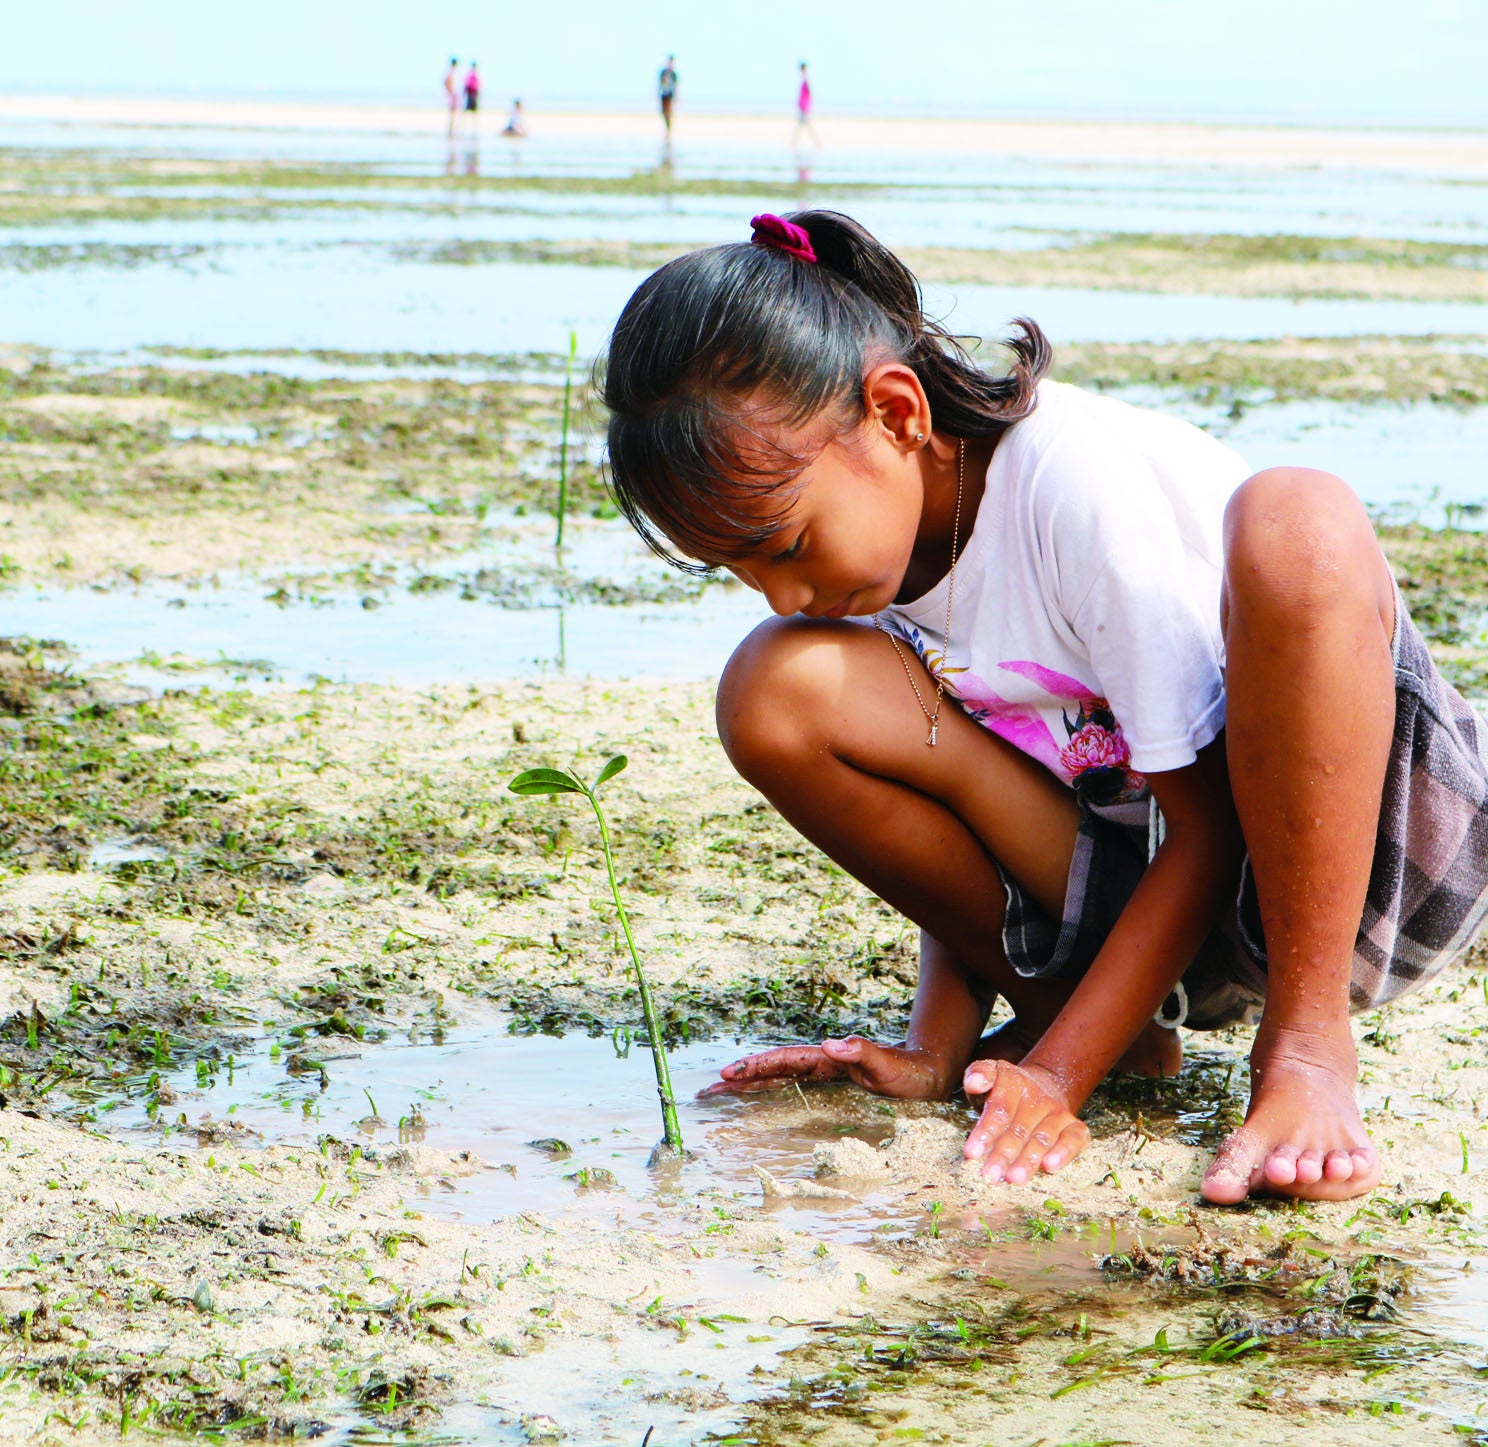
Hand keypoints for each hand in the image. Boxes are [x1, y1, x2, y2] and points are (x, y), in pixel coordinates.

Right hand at [699, 1036, 949, 1100]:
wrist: (929, 1074)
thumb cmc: (911, 1073)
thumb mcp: (889, 1066)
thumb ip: (862, 1053)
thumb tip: (830, 1044)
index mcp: (829, 1059)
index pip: (784, 1061)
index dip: (756, 1066)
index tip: (728, 1074)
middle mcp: (821, 1064)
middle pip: (772, 1069)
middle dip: (739, 1078)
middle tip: (706, 1091)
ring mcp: (823, 1076)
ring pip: (777, 1079)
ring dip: (748, 1085)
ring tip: (718, 1095)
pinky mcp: (830, 1088)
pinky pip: (790, 1090)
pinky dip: (768, 1093)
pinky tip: (755, 1102)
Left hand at [963, 1058, 1089, 1182]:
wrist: (1042, 1087)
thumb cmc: (1004, 1091)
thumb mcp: (989, 1076)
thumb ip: (978, 1074)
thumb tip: (974, 1082)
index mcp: (1014, 1082)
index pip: (999, 1109)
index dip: (985, 1132)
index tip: (971, 1153)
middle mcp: (1038, 1097)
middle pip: (1019, 1129)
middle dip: (1003, 1154)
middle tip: (990, 1175)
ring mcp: (1058, 1112)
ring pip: (1043, 1138)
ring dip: (1029, 1160)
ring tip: (1014, 1178)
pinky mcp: (1075, 1127)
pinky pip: (1073, 1139)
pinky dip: (1064, 1152)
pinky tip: (1050, 1167)